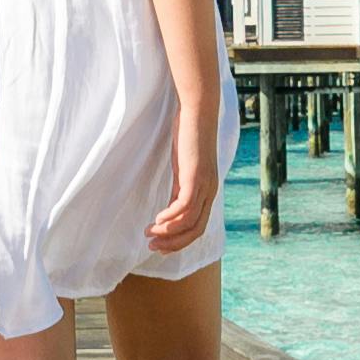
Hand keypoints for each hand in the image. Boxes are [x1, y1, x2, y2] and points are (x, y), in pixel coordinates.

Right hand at [145, 114, 221, 251]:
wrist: (198, 111)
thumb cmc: (189, 136)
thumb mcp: (183, 168)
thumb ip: (180, 187)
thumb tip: (171, 207)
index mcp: (207, 192)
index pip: (197, 228)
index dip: (178, 241)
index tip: (160, 246)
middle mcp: (210, 192)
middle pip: (195, 231)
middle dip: (173, 244)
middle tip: (152, 248)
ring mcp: (205, 185)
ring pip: (189, 222)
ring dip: (168, 233)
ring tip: (149, 234)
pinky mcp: (196, 176)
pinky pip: (184, 206)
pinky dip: (170, 217)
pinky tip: (156, 219)